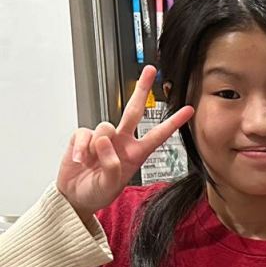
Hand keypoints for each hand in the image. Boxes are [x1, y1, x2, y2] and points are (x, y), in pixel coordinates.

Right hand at [56, 65, 193, 222]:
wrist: (75, 196)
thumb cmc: (98, 192)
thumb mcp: (111, 185)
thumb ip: (112, 165)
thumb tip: (105, 139)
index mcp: (135, 154)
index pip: (157, 136)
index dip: (173, 123)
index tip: (188, 110)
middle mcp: (121, 142)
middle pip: (134, 110)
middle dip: (142, 89)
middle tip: (150, 70)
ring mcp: (102, 138)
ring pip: (104, 127)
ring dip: (97, 148)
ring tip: (90, 164)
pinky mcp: (84, 136)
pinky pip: (84, 134)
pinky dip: (81, 148)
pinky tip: (79, 160)